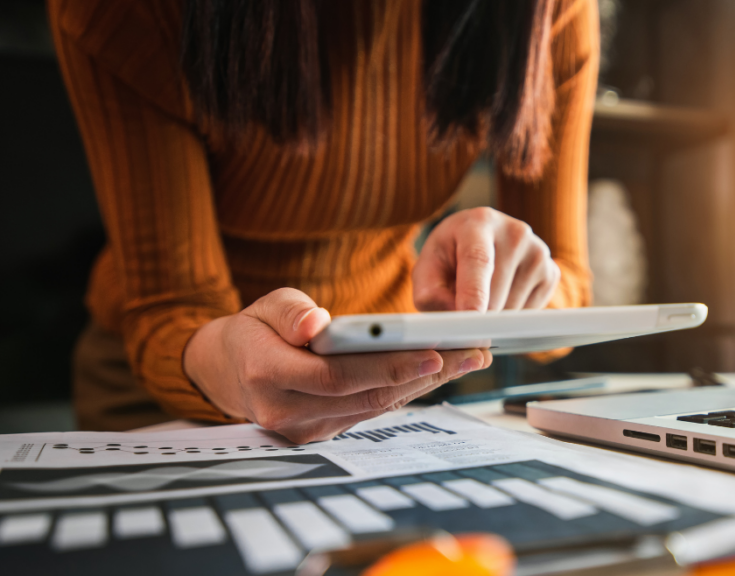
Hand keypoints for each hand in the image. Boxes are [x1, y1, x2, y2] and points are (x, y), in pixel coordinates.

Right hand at [183, 288, 491, 443]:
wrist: (227, 370)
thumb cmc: (254, 329)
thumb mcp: (265, 306)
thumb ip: (290, 313)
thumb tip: (316, 325)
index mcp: (266, 374)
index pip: (337, 375)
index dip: (388, 366)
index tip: (435, 351)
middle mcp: (284, 411)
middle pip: (366, 396)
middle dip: (425, 374)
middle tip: (473, 353)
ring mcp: (303, 431)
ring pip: (374, 409)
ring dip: (425, 385)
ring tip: (467, 359)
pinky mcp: (320, 437)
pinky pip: (369, 413)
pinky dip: (406, 392)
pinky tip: (438, 373)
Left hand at [413, 207, 560, 311]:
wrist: (481, 243)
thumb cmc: (451, 257)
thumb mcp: (428, 269)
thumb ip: (430, 293)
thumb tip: (456, 317)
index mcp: (478, 223)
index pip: (478, 261)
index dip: (473, 293)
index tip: (469, 321)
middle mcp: (514, 232)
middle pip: (496, 294)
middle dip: (476, 318)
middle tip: (460, 312)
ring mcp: (538, 251)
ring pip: (514, 310)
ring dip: (494, 319)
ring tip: (482, 296)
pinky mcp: (551, 272)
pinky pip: (531, 313)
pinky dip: (513, 317)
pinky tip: (501, 297)